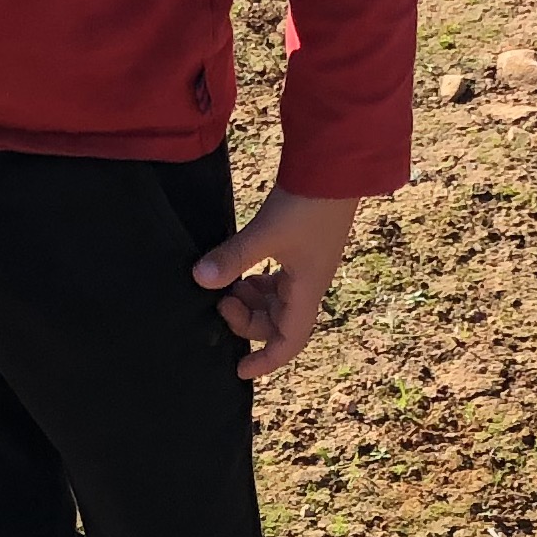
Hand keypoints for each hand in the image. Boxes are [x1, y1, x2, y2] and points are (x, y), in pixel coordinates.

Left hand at [193, 190, 357, 379]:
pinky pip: (278, 280)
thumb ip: (233, 258)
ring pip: (277, 301)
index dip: (265, 361)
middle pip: (278, 323)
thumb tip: (200, 279)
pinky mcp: (302, 248)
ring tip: (228, 285)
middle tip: (220, 302)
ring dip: (251, 301)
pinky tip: (242, 270)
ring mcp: (306, 267)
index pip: (289, 342)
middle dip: (247, 321)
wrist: (337, 166)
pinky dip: (257, 282)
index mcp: (307, 290)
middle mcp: (310, 284)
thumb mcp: (266, 233)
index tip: (239, 370)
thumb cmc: (308, 203)